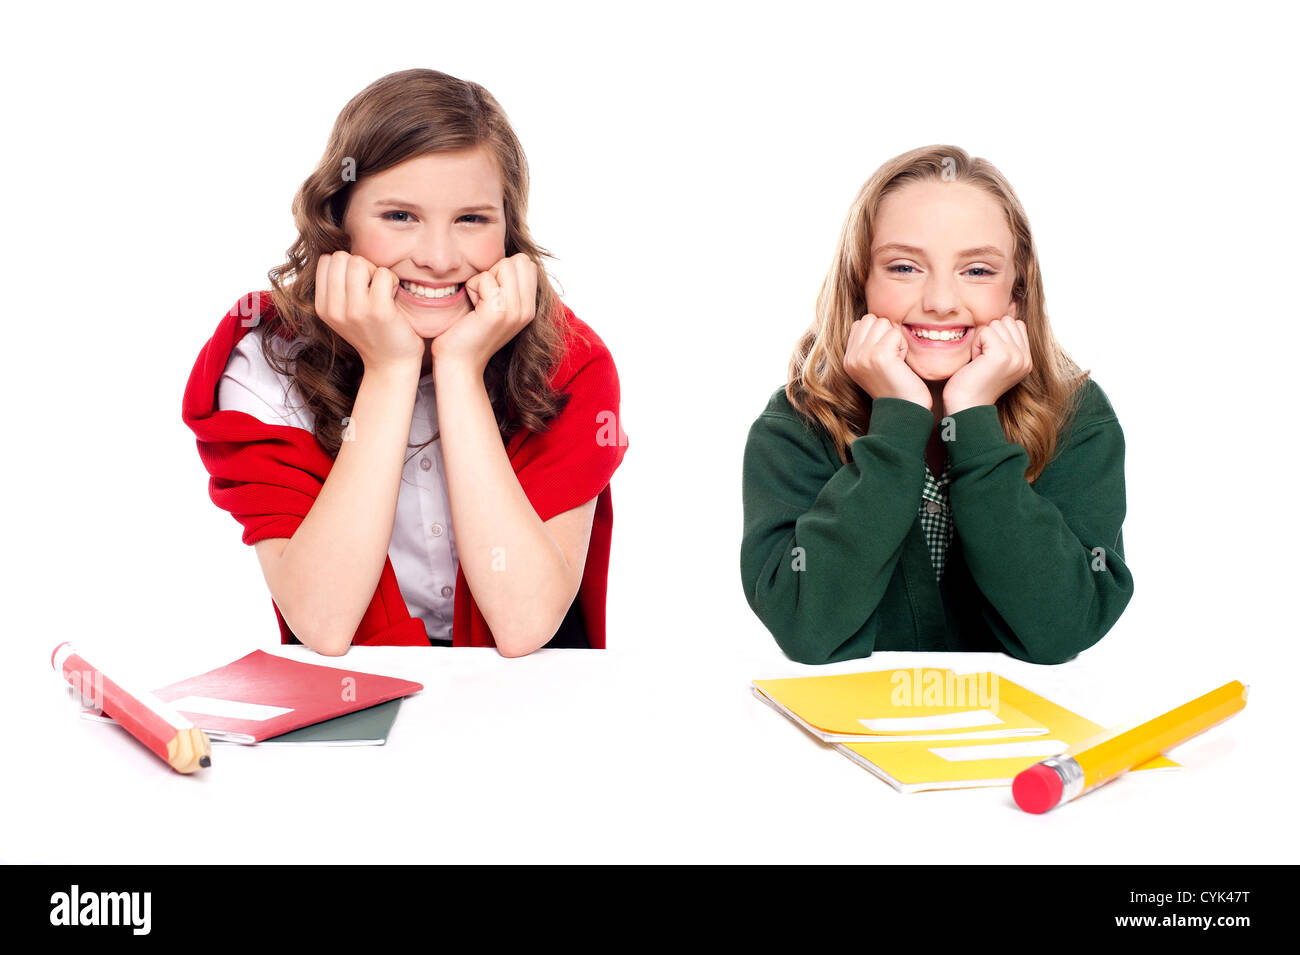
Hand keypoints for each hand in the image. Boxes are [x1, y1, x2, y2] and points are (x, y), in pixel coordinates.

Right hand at [314, 251, 424, 372]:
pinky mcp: (379, 311)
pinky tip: (393, 297)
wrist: (391, 363)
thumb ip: (337, 286)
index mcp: (322, 307)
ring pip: (359, 262)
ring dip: (375, 271)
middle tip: (372, 287)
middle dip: (361, 266)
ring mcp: (355, 310)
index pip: (326, 260)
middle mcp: (334, 309)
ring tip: (382, 291)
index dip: (346, 266)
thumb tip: (338, 253)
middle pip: (342, 258)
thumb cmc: (372, 331)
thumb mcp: (344, 312)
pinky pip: (383, 273)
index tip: (358, 286)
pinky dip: (392, 280)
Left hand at [431, 253, 537, 373]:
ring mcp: (515, 311)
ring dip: (484, 279)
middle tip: (483, 297)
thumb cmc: (468, 332)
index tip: (490, 293)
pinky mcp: (498, 311)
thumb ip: (507, 286)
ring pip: (504, 265)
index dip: (503, 270)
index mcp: (529, 308)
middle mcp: (527, 310)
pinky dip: (472, 288)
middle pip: (519, 261)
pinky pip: (485, 278)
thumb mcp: (496, 307)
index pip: (527, 263)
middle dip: (495, 271)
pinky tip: (472, 308)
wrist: (458, 363)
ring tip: (478, 302)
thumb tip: (508, 259)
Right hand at [843, 313, 933, 410]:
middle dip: (886, 333)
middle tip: (892, 357)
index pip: (860, 324)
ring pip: (883, 323)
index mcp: (848, 359)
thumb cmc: (896, 386)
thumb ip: (868, 344)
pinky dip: (903, 346)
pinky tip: (901, 363)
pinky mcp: (878, 356)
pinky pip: (895, 333)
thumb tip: (876, 320)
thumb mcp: (874, 365)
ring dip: (895, 339)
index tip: (884, 356)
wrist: (904, 411)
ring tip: (896, 360)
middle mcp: (851, 357)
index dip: (878, 333)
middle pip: (871, 319)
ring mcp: (862, 356)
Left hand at [942, 316, 1031, 412]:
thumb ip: (1004, 338)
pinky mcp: (1003, 355)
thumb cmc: (971, 383)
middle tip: (981, 360)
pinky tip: (975, 363)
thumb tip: (1011, 306)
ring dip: (981, 340)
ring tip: (978, 362)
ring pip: (995, 324)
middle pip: (1005, 321)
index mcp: (1026, 359)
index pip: (1015, 324)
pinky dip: (975, 345)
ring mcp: (1016, 356)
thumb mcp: (993, 359)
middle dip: (988, 336)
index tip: (987, 358)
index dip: (995, 335)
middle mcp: (1025, 358)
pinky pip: (985, 332)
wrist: (964, 407)